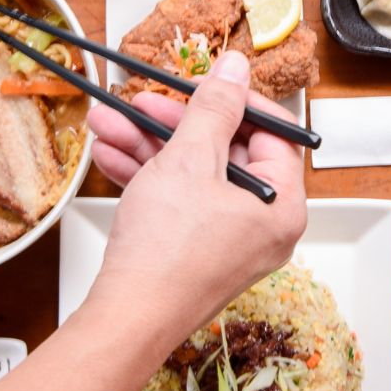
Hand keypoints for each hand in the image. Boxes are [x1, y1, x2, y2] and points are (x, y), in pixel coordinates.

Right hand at [86, 51, 307, 337]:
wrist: (126, 321)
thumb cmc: (166, 254)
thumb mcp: (190, 160)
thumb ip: (214, 108)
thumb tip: (235, 69)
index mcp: (282, 203)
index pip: (272, 132)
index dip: (233, 101)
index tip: (201, 83)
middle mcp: (264, 224)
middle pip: (225, 151)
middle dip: (173, 123)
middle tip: (142, 102)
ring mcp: (229, 240)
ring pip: (193, 174)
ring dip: (149, 145)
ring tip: (108, 122)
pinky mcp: (196, 251)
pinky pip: (178, 200)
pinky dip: (147, 177)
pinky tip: (110, 155)